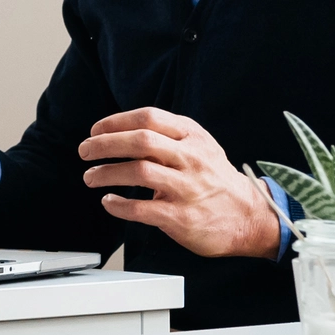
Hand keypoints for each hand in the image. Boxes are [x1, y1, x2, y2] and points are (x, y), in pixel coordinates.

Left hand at [81, 108, 280, 258]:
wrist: (249, 217)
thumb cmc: (217, 180)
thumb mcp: (201, 147)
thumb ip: (170, 137)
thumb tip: (126, 131)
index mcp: (192, 137)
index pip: (149, 118)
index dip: (116, 122)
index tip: (96, 131)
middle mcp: (190, 158)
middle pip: (140, 141)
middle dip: (104, 144)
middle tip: (85, 151)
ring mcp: (186, 188)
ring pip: (138, 172)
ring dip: (106, 174)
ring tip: (91, 177)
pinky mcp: (182, 217)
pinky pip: (142, 209)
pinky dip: (118, 205)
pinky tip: (109, 202)